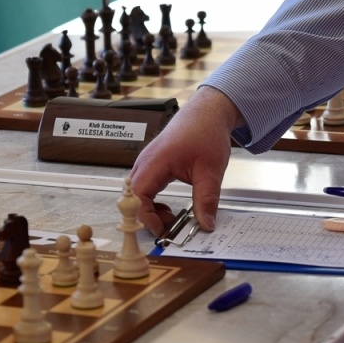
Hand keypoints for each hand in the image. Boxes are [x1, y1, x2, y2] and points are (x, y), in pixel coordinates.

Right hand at [129, 86, 241, 232]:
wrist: (208, 112)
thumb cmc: (205, 132)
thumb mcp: (211, 170)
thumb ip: (207, 200)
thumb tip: (206, 225)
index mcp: (155, 161)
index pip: (138, 196)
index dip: (146, 217)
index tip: (162, 230)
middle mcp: (145, 162)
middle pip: (133, 197)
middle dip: (147, 216)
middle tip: (169, 227)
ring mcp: (147, 163)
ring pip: (137, 194)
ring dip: (150, 210)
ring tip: (171, 217)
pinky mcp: (152, 164)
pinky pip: (144, 188)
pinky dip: (153, 201)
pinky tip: (168, 207)